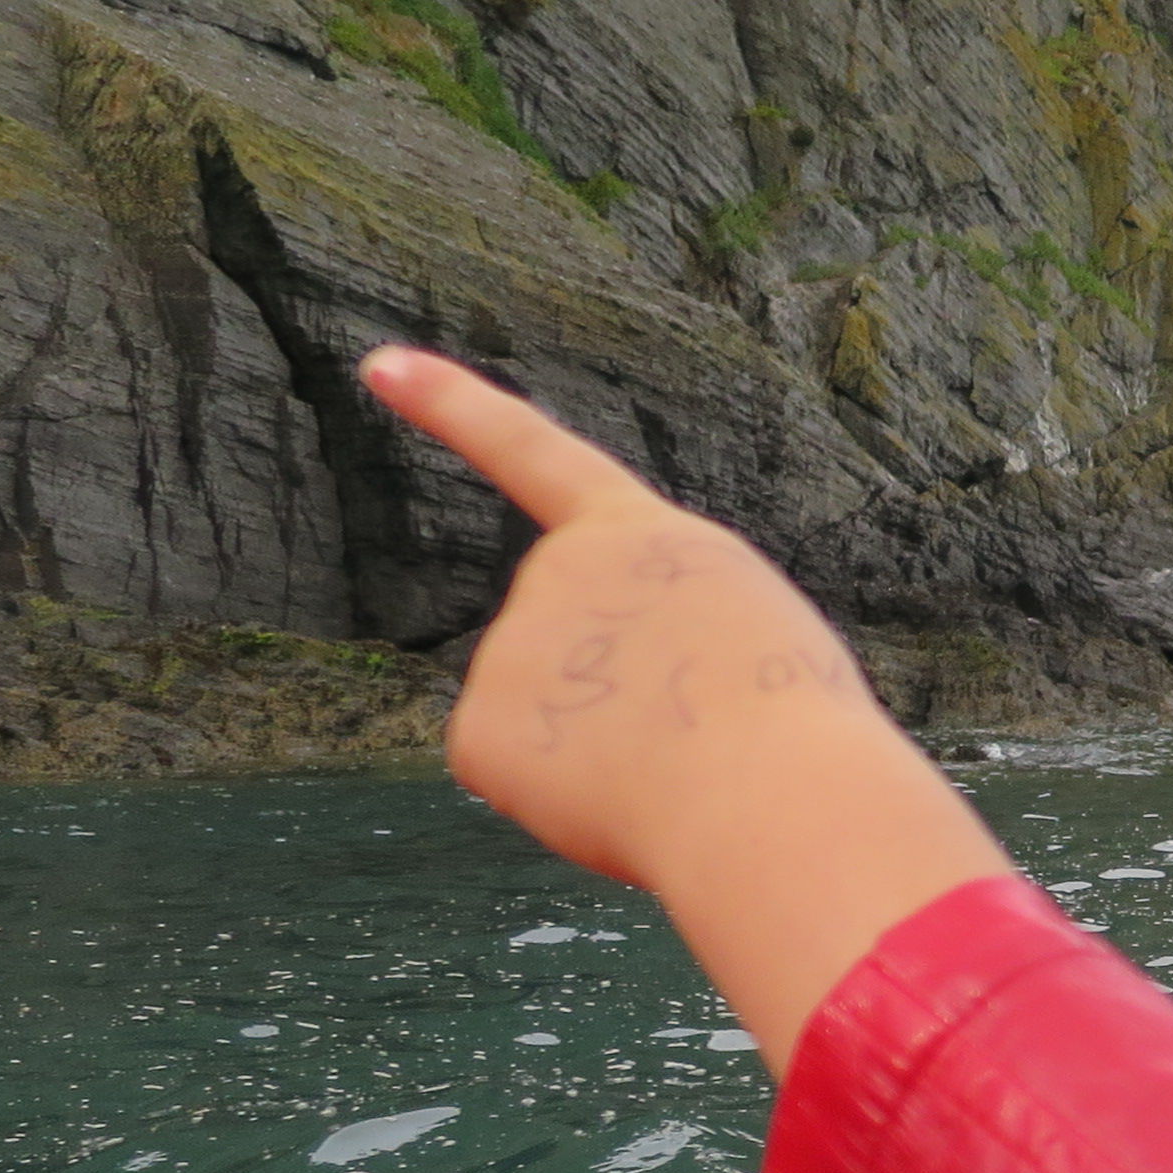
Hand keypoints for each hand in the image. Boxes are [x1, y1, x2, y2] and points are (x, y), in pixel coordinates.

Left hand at [364, 346, 1013, 1069]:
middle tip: (702, 734)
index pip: (532, 452)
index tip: (378, 365)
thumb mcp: (747, 636)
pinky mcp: (478, 732)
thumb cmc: (795, 727)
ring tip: (682, 767)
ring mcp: (510, 648)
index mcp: (640, 536)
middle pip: (570, 650)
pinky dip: (566, 806)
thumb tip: (595, 722)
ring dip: (608, 759)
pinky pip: (517, 779)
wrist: (771, 794)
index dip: (452, 407)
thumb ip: (660, 640)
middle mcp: (557, 572)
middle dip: (620, 702)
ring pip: (549, 725)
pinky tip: (624, 802)